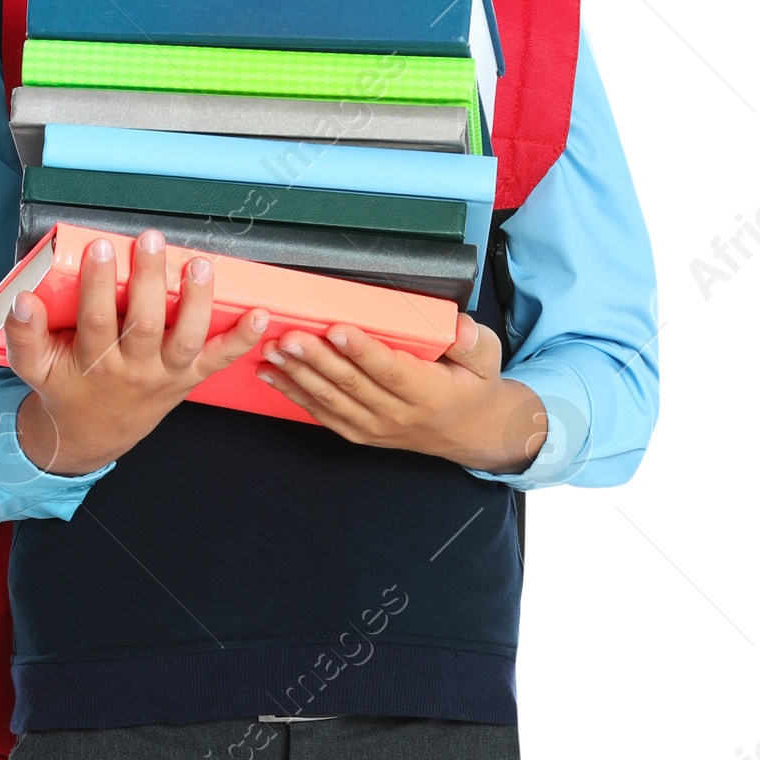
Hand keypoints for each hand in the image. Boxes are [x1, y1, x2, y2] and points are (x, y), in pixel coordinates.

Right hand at [8, 231, 271, 475]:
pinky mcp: (189, 378)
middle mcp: (134, 369)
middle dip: (151, 281)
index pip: (97, 320)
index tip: (102, 247)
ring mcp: (166, 374)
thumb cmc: (66, 388)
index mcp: (94, 362)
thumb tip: (22, 300)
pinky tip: (260, 315)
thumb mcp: (34, 367)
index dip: (100, 284)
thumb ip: (23, 334)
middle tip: (151, 240)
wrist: (93, 434)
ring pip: (186, 339)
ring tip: (200, 264)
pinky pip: (219, 360)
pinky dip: (242, 339)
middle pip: (145, 324)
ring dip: (198, 302)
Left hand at [256, 314, 548, 470]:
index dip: (363, 351)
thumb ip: (474, 342)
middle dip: (317, 359)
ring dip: (298, 375)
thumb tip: (460, 326)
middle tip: (290, 335)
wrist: (469, 433)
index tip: (338, 329)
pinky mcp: (358, 433)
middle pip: (352, 385)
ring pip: (331, 400)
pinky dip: (295, 394)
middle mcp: (397, 415)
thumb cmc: (473, 387)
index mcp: (428, 394)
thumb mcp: (487, 362)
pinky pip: (322, 415)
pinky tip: (272, 374)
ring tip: (274, 351)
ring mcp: (374, 428)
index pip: (391, 371)